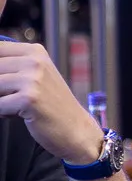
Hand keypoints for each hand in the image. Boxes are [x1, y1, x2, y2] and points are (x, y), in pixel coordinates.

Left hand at [0, 41, 103, 162]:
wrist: (75, 129)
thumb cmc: (52, 104)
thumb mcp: (36, 75)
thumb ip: (13, 66)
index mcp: (35, 52)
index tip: (7, 83)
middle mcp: (35, 61)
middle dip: (0, 87)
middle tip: (12, 96)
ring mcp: (33, 79)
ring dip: (1, 99)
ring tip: (15, 104)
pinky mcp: (29, 98)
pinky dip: (3, 112)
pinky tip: (18, 114)